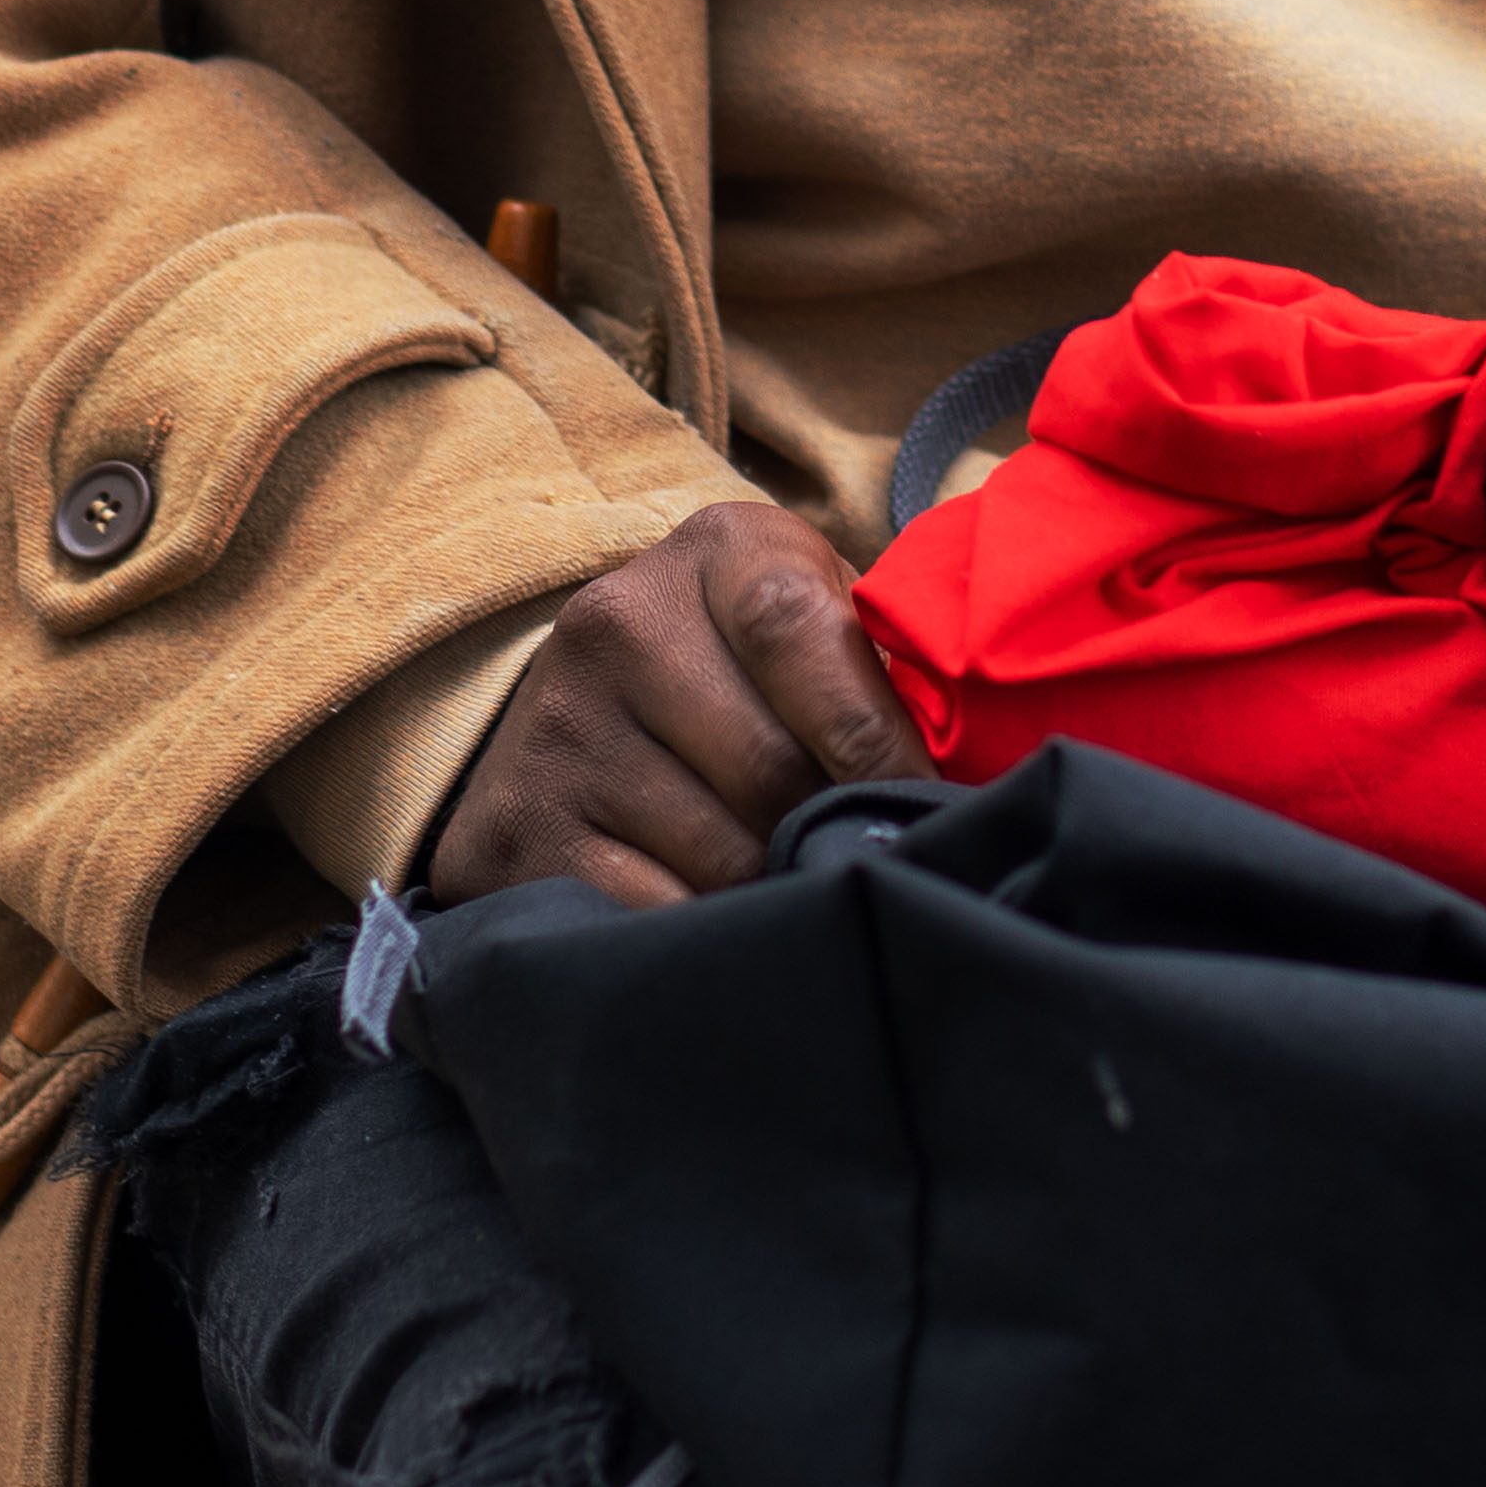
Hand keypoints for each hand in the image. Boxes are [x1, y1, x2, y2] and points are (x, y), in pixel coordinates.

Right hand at [430, 500, 932, 905]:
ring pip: (715, 855)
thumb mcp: (809, 612)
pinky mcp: (515, 832)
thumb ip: (880, 661)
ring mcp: (557, 731)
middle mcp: (617, 625)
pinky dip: (703, 933)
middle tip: (865, 864)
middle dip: (829, 831)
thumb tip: (970, 763)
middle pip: (765, 768)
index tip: (926, 807)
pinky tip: (722, 923)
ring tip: (797, 890)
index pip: (799, 634)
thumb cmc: (741, 661)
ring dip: (775, 892)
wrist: (581, 707)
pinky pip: (646, 914)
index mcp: (713, 553)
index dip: (874, 740)